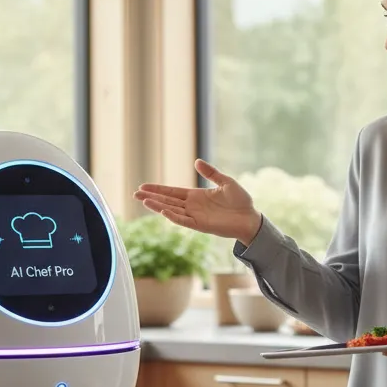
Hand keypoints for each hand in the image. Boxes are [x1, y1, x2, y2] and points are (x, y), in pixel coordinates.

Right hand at [134, 159, 262, 244]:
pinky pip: (184, 221)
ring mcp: (195, 217)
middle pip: (167, 201)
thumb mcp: (226, 182)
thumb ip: (211, 173)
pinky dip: (174, 216)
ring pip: (172, 210)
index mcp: (196, 196)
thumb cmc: (240, 201)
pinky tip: (163, 210)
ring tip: (143, 201)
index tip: (143, 187)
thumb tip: (196, 161)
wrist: (251, 218)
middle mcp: (192, 207)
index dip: (158, 189)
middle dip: (151, 197)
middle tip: (135, 194)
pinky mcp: (201, 225)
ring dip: (158, 206)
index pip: (172, 192)